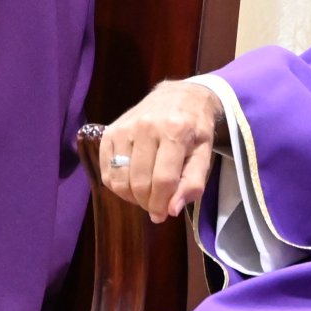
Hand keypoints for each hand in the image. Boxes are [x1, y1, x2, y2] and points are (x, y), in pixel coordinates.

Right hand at [98, 79, 225, 223]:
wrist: (179, 95)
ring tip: (144, 195)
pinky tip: (130, 183)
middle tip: (156, 206)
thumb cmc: (195, 128)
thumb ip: (193, 182)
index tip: (162, 215)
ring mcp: (125, 128)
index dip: (161, 204)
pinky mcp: (110, 132)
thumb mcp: (205, 153)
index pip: (163, 180)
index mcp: (175, 131)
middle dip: (147, 203)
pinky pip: (106, 170)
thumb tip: (172, 209)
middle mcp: (146, 127)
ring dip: (131, 196)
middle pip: (139, 182)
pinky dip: (116, 184)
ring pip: (119, 179)